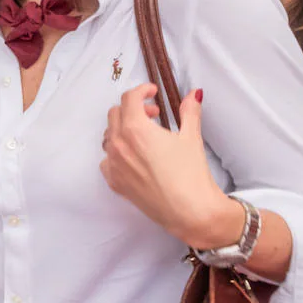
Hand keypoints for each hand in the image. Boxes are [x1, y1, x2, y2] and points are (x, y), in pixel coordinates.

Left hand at [100, 84, 242, 249]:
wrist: (190, 211)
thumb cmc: (190, 175)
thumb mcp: (191, 137)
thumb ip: (189, 111)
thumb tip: (194, 94)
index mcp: (135, 129)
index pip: (129, 98)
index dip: (141, 91)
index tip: (152, 93)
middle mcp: (118, 144)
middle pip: (116, 114)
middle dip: (134, 109)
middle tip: (153, 115)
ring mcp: (113, 164)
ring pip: (109, 135)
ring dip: (123, 129)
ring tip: (146, 136)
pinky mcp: (114, 181)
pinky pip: (107, 159)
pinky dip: (118, 152)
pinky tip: (136, 157)